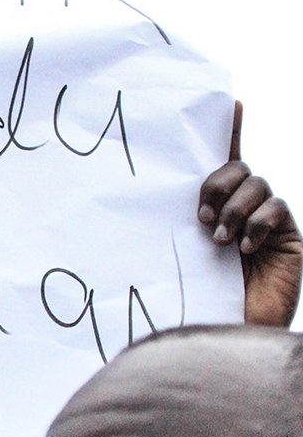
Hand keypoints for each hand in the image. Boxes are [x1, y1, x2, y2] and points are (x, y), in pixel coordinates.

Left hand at [198, 101, 300, 327]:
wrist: (226, 335)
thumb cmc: (194, 299)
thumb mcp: (178, 257)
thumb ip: (176, 228)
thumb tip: (150, 202)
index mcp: (213, 210)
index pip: (222, 163)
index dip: (229, 130)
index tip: (231, 102)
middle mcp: (242, 211)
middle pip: (237, 168)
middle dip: (217, 185)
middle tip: (202, 217)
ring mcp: (267, 223)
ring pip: (256, 185)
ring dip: (234, 209)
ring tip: (219, 241)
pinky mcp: (287, 238)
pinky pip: (276, 209)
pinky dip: (256, 223)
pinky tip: (244, 249)